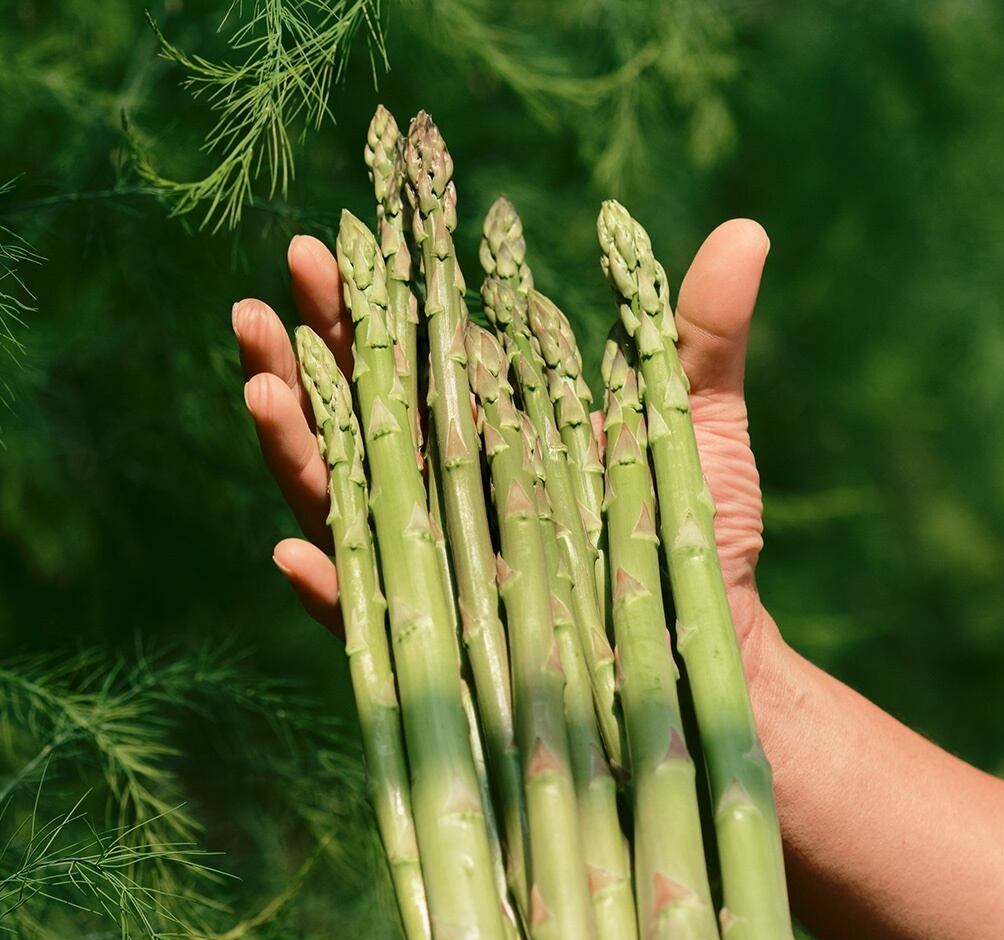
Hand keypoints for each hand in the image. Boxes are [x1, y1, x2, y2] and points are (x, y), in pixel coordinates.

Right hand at [232, 221, 778, 677]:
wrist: (708, 637)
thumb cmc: (695, 527)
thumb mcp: (693, 420)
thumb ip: (697, 333)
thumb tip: (746, 232)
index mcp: (485, 429)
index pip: (403, 359)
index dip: (359, 306)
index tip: (323, 244)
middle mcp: (446, 491)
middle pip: (350, 422)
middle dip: (297, 362)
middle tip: (257, 304)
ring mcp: (437, 566)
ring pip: (341, 506)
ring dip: (292, 454)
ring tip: (257, 391)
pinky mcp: (444, 644)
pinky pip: (374, 619)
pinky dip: (331, 590)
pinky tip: (293, 554)